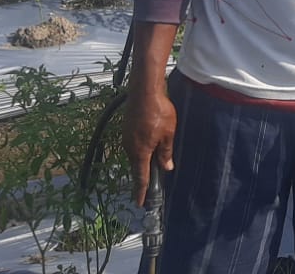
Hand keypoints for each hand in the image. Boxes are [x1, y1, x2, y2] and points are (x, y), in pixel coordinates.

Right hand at [123, 87, 176, 206]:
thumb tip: (167, 167)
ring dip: (142, 159)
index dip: (141, 191)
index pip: (140, 177)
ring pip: (135, 154)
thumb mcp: (168, 133)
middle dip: (142, 176)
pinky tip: (148, 142)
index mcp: (140, 152)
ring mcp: (126, 137)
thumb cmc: (158, 111)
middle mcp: (130, 147)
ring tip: (151, 162)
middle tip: (148, 186)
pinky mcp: (126, 127)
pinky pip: (133, 143)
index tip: (140, 203)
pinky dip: (140, 147)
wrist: (144, 90)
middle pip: (137, 166)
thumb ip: (166, 152)